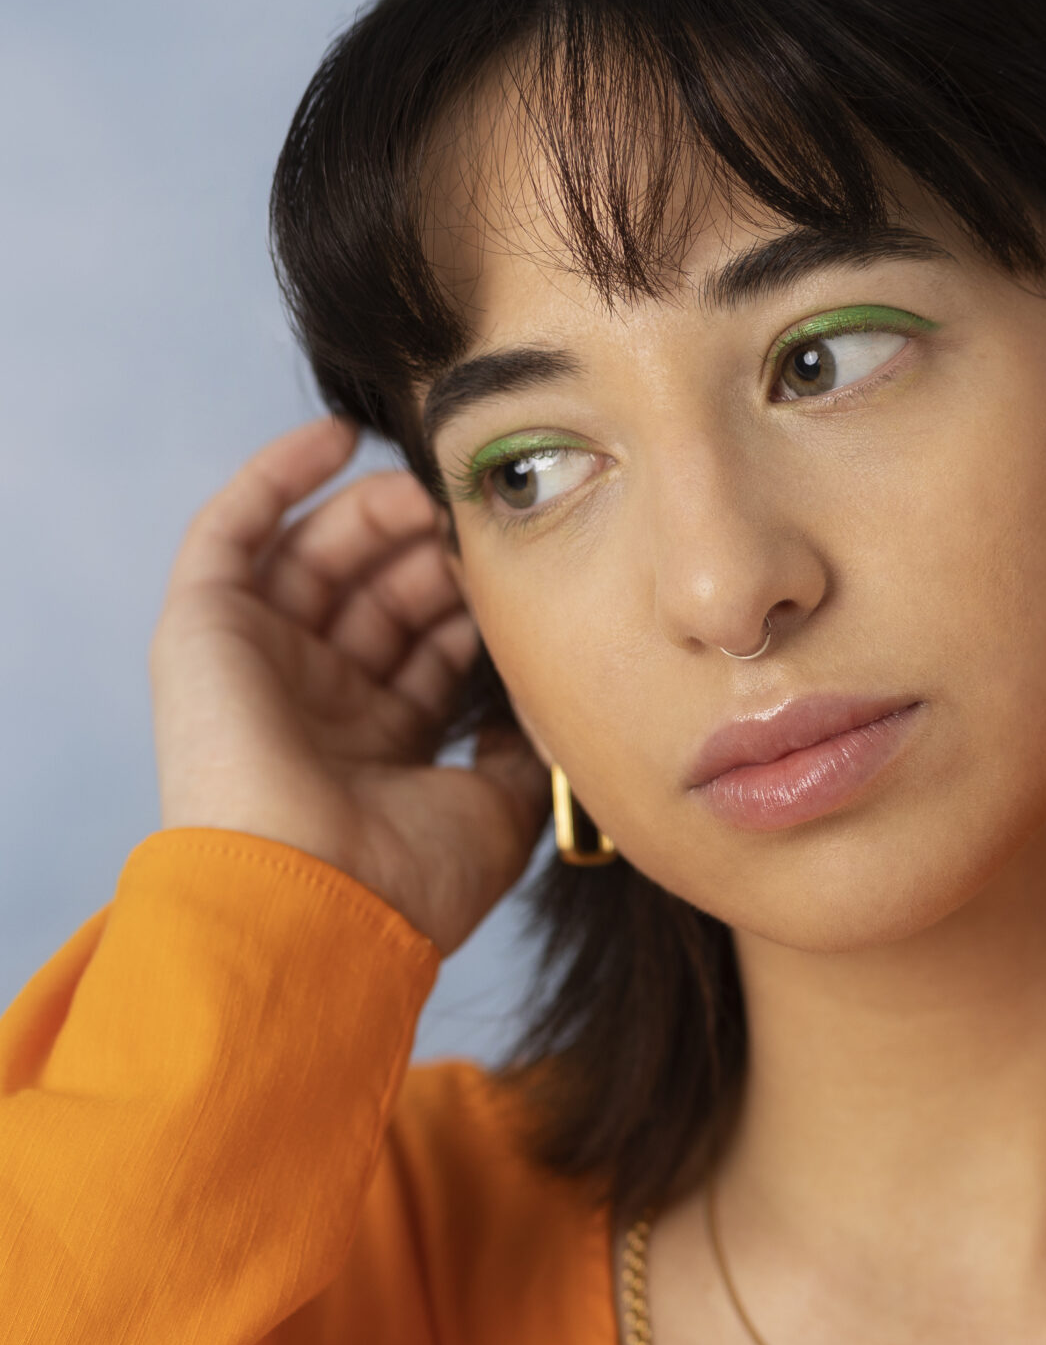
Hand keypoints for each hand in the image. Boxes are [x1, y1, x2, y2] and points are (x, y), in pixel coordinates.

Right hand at [151, 417, 548, 951]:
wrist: (316, 908)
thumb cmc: (407, 881)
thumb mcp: (497, 810)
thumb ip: (521, 747)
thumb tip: (544, 702)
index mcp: (378, 749)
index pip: (430, 645)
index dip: (475, 596)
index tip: (525, 556)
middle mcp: (316, 703)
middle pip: (380, 592)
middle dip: (433, 548)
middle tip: (483, 513)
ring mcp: (258, 665)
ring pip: (319, 555)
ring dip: (377, 511)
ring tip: (432, 482)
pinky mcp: (202, 632)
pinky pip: (231, 532)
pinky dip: (278, 477)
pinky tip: (338, 436)